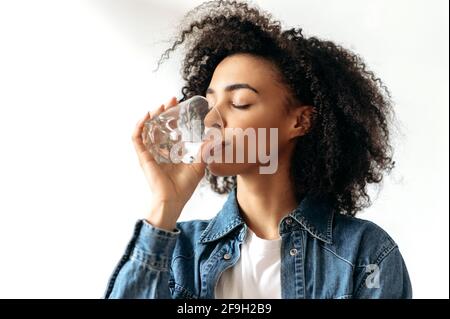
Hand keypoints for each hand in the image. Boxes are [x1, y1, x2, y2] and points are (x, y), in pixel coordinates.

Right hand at [132, 97, 206, 229]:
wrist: (174, 200)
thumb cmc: (184, 187)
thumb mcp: (198, 166)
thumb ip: (204, 152)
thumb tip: (214, 140)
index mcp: (170, 152)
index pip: (170, 129)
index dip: (173, 117)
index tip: (179, 106)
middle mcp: (159, 151)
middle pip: (158, 125)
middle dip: (163, 111)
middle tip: (171, 100)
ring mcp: (150, 153)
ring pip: (147, 129)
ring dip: (152, 116)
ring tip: (159, 106)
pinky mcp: (144, 157)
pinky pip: (137, 139)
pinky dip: (139, 126)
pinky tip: (146, 117)